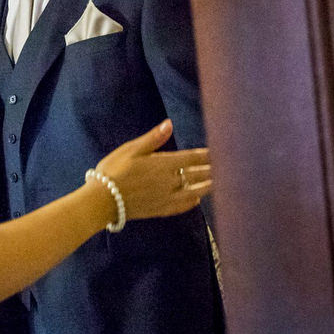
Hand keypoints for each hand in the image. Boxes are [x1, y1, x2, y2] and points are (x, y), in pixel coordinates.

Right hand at [93, 119, 211, 222]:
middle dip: (213, 170)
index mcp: (163, 164)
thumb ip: (152, 139)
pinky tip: (196, 200)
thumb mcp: (130, 150)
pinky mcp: (160, 210)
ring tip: (220, 183)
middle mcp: (169, 181)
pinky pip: (181, 206)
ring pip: (194, 192)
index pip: (192, 158)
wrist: (102, 201)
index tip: (221, 151)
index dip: (207, 155)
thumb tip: (170, 123)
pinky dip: (191, 202)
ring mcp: (166, 198)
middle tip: (231, 167)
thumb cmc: (112, 171)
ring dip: (207, 187)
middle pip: (197, 175)